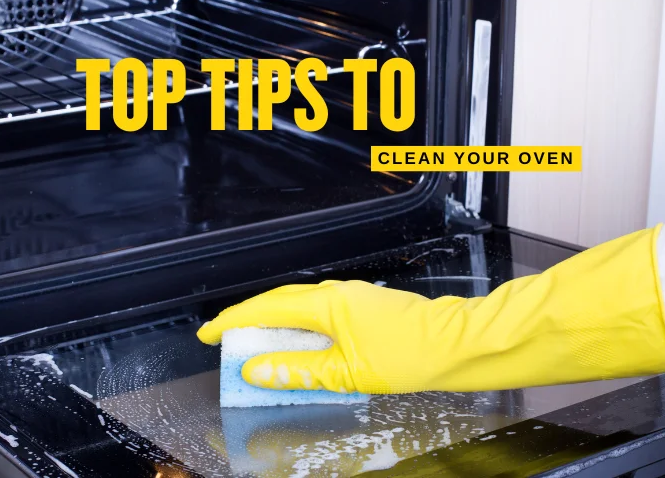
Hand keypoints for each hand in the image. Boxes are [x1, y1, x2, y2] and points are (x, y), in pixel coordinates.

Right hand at [199, 280, 475, 393]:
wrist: (456, 344)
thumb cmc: (409, 355)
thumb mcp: (347, 372)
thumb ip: (298, 371)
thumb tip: (256, 369)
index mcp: (327, 303)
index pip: (266, 309)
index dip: (233, 321)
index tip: (208, 333)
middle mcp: (335, 292)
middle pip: (278, 302)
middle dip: (248, 321)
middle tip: (224, 341)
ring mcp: (350, 296)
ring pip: (298, 306)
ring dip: (273, 324)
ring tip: (255, 347)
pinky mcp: (361, 306)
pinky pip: (317, 311)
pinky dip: (297, 327)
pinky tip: (297, 346)